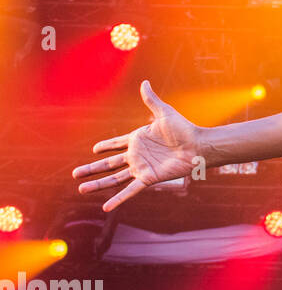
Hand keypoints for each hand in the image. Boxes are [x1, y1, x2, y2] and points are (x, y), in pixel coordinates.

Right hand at [72, 80, 203, 212]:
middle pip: (109, 164)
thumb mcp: (164, 113)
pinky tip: (106, 207)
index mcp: (138, 139)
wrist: (197, 146)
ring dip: (98, 184)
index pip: (116, 144)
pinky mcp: (148, 178)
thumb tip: (144, 82)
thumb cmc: (184, 129)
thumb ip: (151, 100)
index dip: (106, 146)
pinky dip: (118, 199)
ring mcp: (141, 168)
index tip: (94, 149)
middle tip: (75, 174)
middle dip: (92, 169)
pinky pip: (129, 190)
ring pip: (114, 178)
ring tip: (81, 189)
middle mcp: (137, 155)